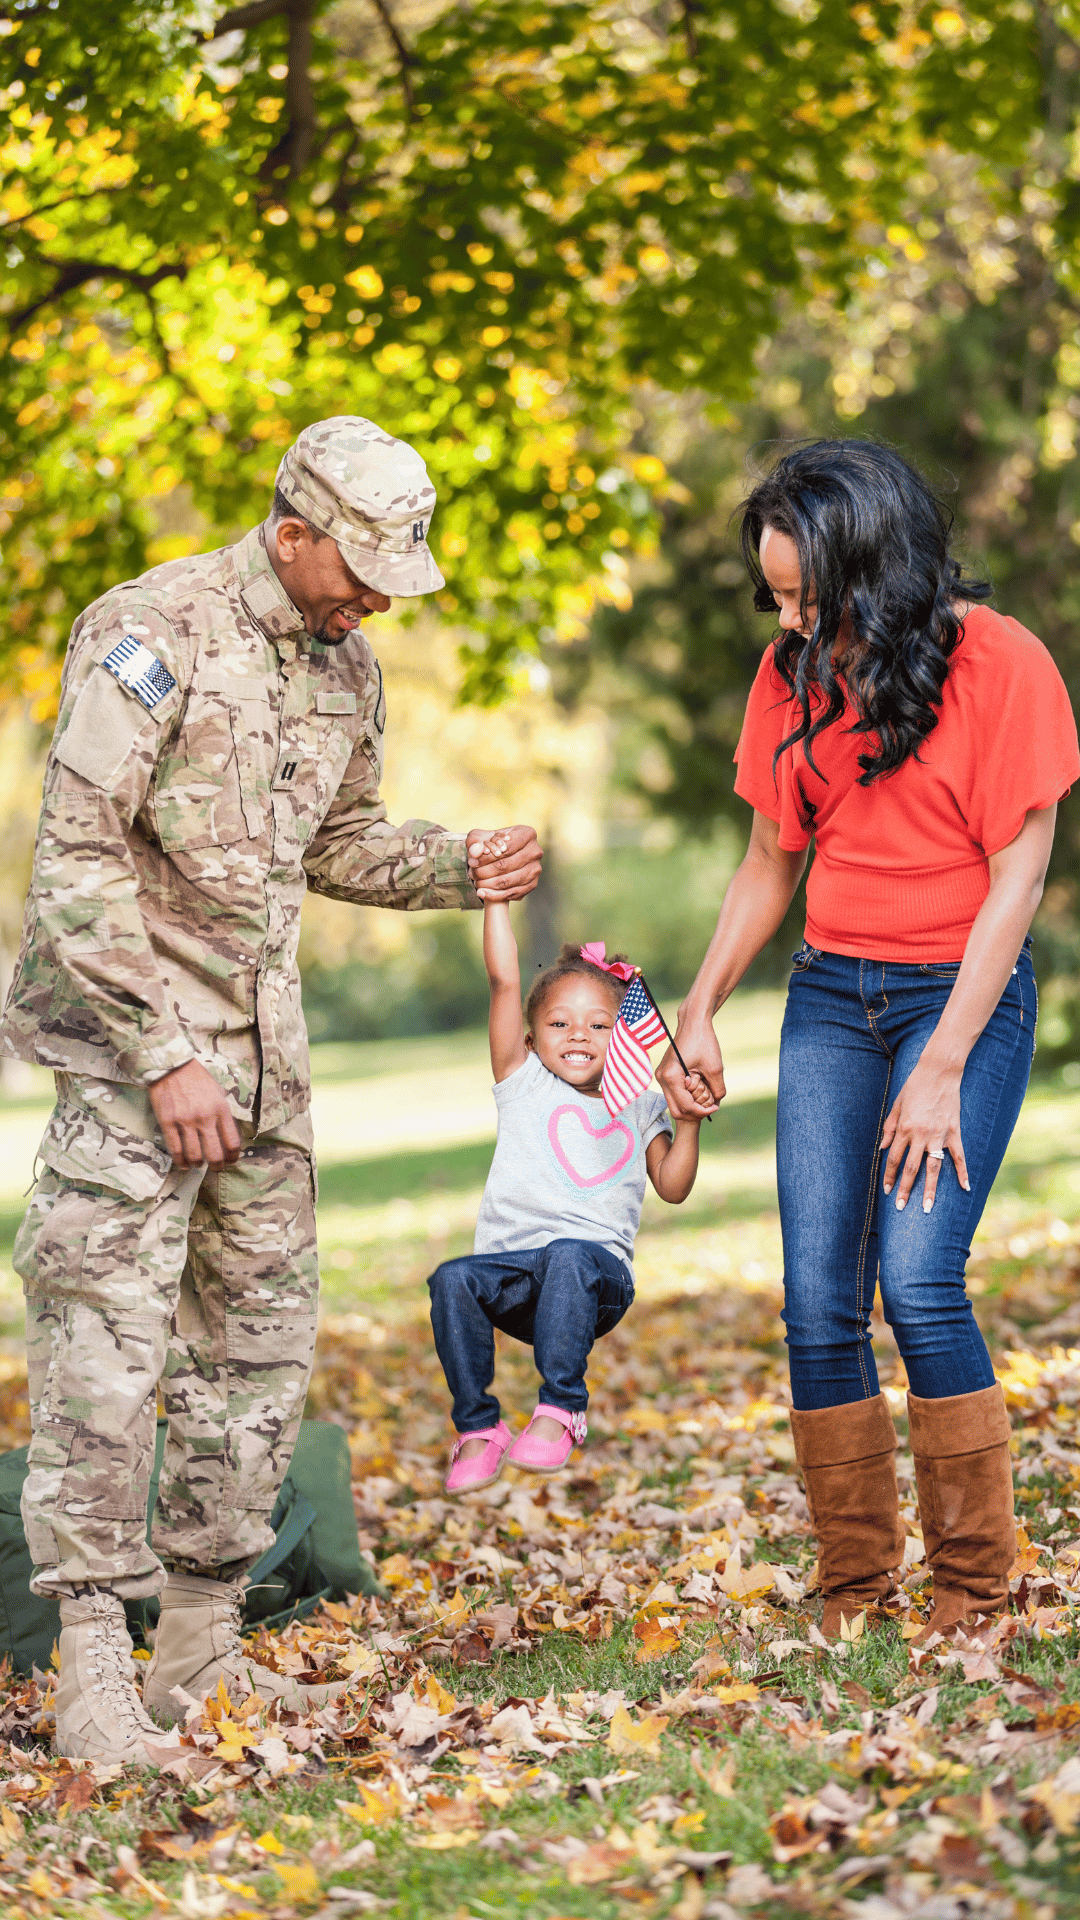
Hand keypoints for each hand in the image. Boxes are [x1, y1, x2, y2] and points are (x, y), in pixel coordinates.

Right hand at [149, 1059, 242, 1170]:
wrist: (172, 1065)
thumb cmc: (197, 1078)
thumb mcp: (218, 1092)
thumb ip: (223, 1113)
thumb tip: (228, 1135)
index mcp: (221, 1109)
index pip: (232, 1141)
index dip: (233, 1156)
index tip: (231, 1160)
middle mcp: (205, 1117)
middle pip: (215, 1153)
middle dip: (217, 1166)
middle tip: (216, 1168)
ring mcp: (185, 1121)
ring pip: (194, 1155)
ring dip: (197, 1164)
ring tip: (197, 1164)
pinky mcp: (167, 1122)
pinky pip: (175, 1149)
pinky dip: (180, 1160)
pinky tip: (183, 1163)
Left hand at [467, 824, 541, 900]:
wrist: (503, 855)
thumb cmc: (492, 843)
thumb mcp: (481, 836)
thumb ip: (474, 841)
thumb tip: (475, 852)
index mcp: (527, 834)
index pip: (505, 849)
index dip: (486, 857)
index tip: (472, 862)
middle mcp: (535, 852)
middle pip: (505, 866)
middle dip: (484, 872)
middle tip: (472, 873)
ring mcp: (535, 869)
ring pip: (508, 881)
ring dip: (488, 884)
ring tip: (476, 882)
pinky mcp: (532, 884)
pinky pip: (512, 893)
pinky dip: (494, 895)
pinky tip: (482, 893)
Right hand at [656, 1018, 724, 1120]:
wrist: (693, 1023)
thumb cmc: (703, 1041)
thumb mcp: (715, 1068)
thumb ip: (717, 1090)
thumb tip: (717, 1104)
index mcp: (671, 1077)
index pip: (685, 1106)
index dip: (702, 1112)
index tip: (715, 1108)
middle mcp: (662, 1078)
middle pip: (677, 1110)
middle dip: (694, 1113)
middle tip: (710, 1108)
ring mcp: (661, 1076)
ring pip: (675, 1103)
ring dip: (691, 1105)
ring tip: (706, 1098)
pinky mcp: (665, 1074)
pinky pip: (675, 1094)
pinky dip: (687, 1097)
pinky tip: (700, 1090)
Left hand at [880, 1056, 969, 1212]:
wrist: (939, 1071)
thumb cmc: (915, 1086)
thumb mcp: (896, 1105)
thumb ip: (889, 1128)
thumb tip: (881, 1149)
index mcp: (904, 1128)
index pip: (893, 1159)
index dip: (889, 1176)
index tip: (887, 1191)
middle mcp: (921, 1135)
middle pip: (911, 1168)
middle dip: (905, 1190)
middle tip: (900, 1208)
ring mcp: (939, 1135)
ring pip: (933, 1168)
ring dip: (929, 1190)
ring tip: (927, 1208)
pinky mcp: (954, 1132)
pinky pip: (959, 1156)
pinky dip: (963, 1172)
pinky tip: (965, 1188)